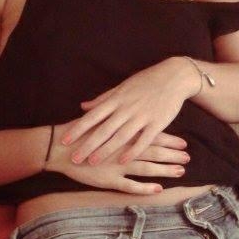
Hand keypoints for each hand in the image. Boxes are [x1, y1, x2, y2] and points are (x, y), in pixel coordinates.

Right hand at [46, 122, 190, 194]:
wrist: (59, 147)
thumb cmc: (80, 132)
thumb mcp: (100, 118)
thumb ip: (117, 117)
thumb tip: (132, 114)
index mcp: (124, 133)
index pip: (151, 135)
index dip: (169, 140)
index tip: (184, 142)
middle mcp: (124, 148)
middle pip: (153, 151)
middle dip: (172, 155)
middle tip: (189, 157)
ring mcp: (117, 165)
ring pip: (146, 168)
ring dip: (165, 170)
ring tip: (181, 171)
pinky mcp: (109, 179)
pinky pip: (130, 185)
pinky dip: (145, 187)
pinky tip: (158, 189)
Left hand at [60, 58, 195, 165]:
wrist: (174, 76)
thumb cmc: (146, 81)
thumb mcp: (122, 86)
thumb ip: (102, 99)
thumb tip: (83, 106)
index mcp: (117, 99)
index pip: (93, 116)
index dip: (78, 128)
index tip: (64, 140)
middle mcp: (126, 108)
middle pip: (103, 129)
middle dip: (87, 145)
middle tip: (74, 158)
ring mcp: (142, 115)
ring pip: (120, 136)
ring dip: (106, 150)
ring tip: (92, 162)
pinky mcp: (157, 123)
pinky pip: (143, 139)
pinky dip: (133, 151)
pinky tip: (123, 161)